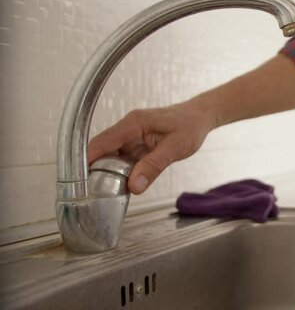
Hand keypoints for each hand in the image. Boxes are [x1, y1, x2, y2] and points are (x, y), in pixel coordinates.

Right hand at [88, 99, 217, 193]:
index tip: (78, 179)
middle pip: (102, 151)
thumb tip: (134, 185)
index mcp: (134, 123)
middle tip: (96, 192)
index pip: (102, 141)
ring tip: (107, 192)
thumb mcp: (175, 148)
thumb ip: (154, 166)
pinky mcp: (136, 144)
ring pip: (111, 157)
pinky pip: (123, 159)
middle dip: (96, 171)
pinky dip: (121, 172)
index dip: (86, 159)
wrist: (200, 117)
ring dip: (110, 173)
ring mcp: (131, 136)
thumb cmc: (191, 126)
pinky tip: (124, 184)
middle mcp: (128, 128)